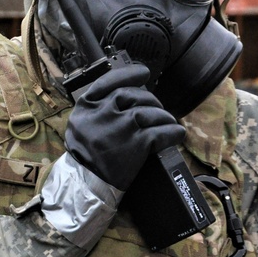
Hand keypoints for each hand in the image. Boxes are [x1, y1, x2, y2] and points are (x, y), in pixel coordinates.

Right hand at [65, 62, 184, 190]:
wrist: (87, 184)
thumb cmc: (87, 153)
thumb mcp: (81, 124)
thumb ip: (97, 107)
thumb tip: (128, 93)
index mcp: (86, 107)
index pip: (108, 81)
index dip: (129, 74)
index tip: (143, 73)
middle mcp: (102, 114)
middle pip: (132, 95)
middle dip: (150, 99)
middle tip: (157, 107)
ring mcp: (120, 128)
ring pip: (149, 112)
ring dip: (163, 116)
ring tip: (168, 121)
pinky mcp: (135, 145)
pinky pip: (161, 132)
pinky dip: (172, 132)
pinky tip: (176, 133)